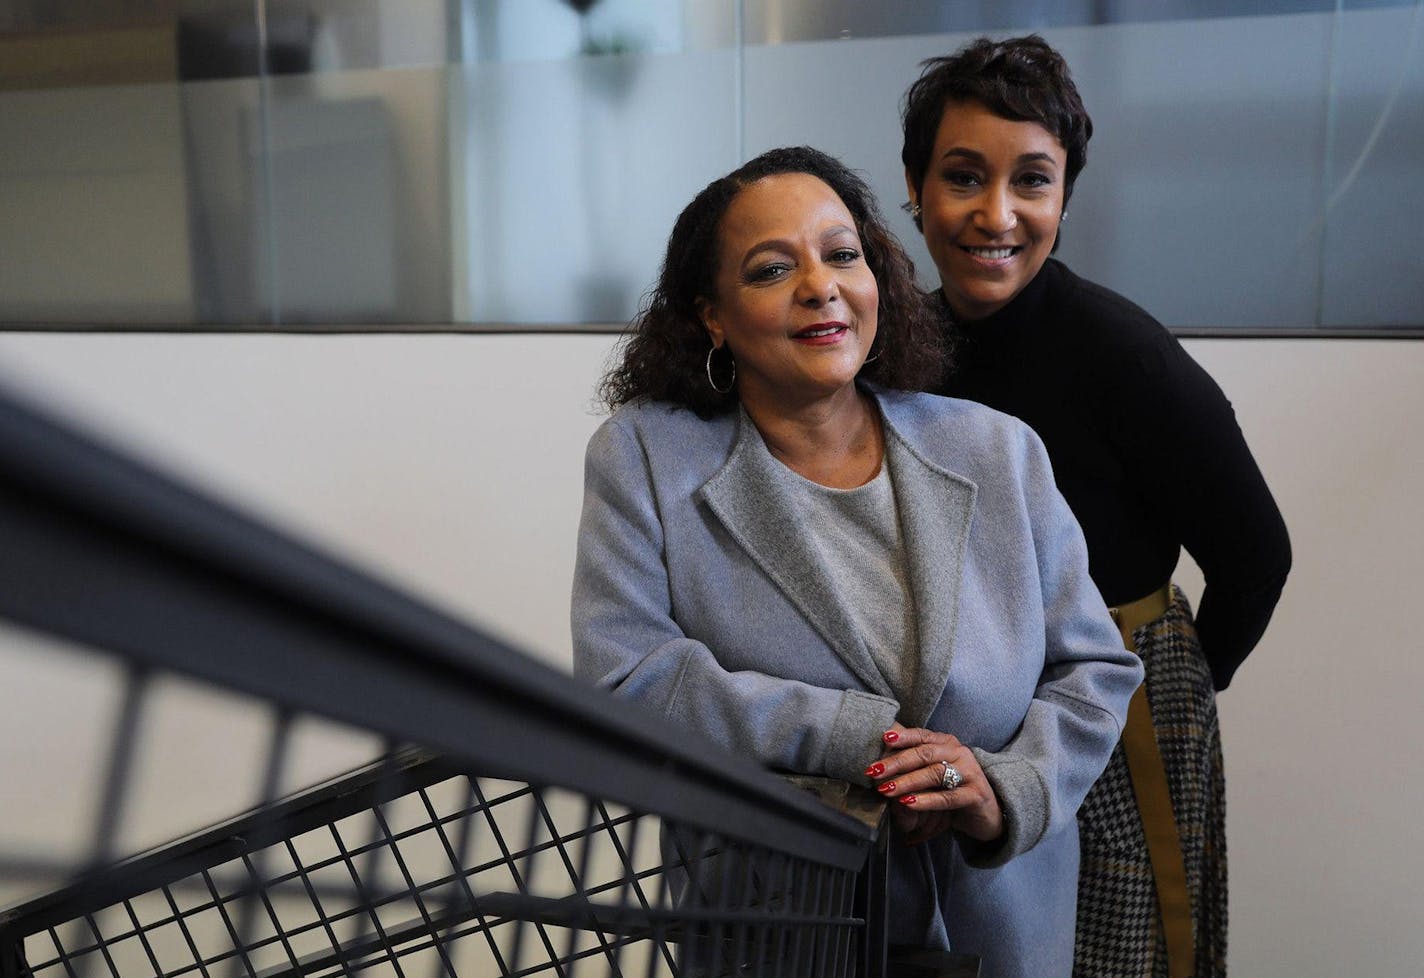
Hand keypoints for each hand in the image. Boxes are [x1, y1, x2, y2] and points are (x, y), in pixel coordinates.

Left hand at [865, 725, 1003, 844]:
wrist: (988, 814)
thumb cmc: (954, 789)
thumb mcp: (933, 773)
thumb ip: (913, 762)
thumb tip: (882, 751)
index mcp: (946, 743)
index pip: (921, 735)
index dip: (902, 736)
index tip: (882, 739)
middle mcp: (959, 752)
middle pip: (924, 753)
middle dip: (896, 762)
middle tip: (874, 771)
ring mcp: (970, 772)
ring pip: (934, 773)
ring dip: (907, 782)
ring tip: (886, 789)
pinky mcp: (976, 794)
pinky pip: (947, 797)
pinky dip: (926, 800)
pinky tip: (908, 803)